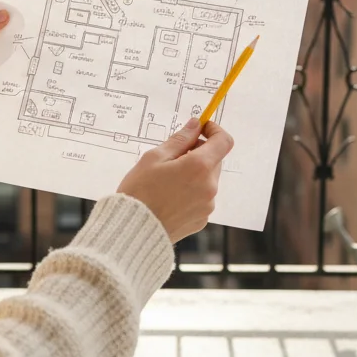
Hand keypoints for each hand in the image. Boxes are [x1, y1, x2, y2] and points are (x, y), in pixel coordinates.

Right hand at [116, 118, 233, 242]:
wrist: (132, 231)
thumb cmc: (139, 192)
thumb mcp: (154, 158)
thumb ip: (180, 139)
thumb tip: (195, 125)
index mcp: (199, 167)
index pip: (223, 141)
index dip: (214, 130)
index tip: (201, 128)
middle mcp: (209, 186)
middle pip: (215, 160)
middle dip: (199, 153)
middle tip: (173, 156)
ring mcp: (207, 205)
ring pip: (208, 179)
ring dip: (195, 174)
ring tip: (167, 181)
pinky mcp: (202, 219)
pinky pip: (202, 198)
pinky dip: (192, 192)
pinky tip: (170, 197)